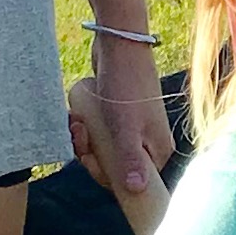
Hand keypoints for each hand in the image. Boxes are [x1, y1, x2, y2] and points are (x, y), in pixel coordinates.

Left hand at [67, 50, 174, 225]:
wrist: (120, 43)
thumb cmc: (125, 86)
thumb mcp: (125, 128)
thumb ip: (130, 160)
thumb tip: (136, 190)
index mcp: (158, 152)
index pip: (131, 184)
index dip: (105, 176)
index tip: (90, 160)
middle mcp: (149, 143)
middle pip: (113, 167)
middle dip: (91, 155)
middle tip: (81, 135)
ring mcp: (134, 130)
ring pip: (103, 149)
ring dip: (85, 141)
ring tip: (77, 122)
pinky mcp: (120, 117)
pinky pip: (101, 133)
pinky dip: (87, 128)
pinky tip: (77, 116)